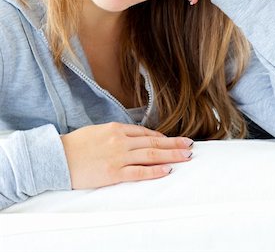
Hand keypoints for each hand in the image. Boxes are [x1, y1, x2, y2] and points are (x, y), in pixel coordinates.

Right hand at [60, 122, 192, 188]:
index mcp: (117, 129)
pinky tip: (167, 170)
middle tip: (190, 145)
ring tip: (186, 156)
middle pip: (154, 143)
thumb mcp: (99, 131)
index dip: (163, 137)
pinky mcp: (113, 173)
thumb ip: (118, 133)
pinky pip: (138, 172)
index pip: (146, 133)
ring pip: (151, 155)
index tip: (174, 140)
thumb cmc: (77, 144)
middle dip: (174, 144)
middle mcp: (121, 141)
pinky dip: (154, 171)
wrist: (58, 157)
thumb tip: (135, 137)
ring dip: (171, 156)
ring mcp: (118, 157)